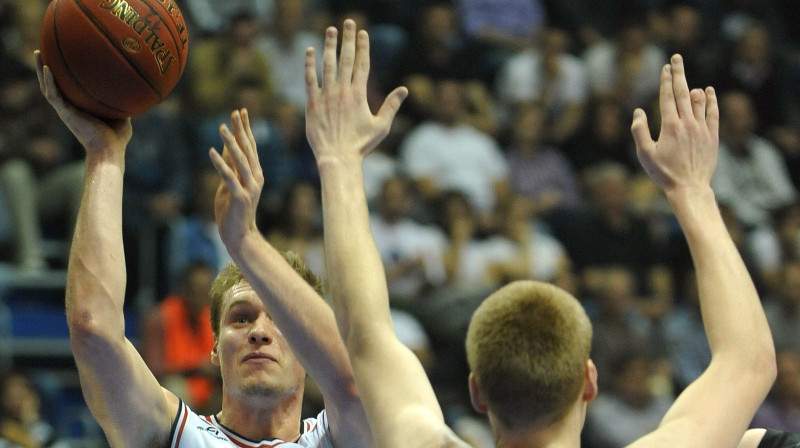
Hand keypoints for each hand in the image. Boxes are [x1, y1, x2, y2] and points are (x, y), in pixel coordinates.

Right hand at [34, 50, 130, 155]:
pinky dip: (49, 81)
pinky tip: (47, 67)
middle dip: (46, 67)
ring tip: (38, 52)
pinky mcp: (65, 113)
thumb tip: (132, 90)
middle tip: (43, 51)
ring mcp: (65, 110)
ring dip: (41, 70)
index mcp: (79, 108)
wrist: (109, 151)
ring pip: (47, 86)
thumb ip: (123, 103)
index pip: (68, 89)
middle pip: (53, 84)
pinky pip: (53, 94)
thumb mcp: (123, 116)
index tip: (62, 59)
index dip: (63, 75)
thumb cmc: (117, 139)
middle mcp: (69, 108)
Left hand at [208, 109, 263, 249]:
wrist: (239, 235)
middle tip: (235, 112)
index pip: (251, 147)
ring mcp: (250, 188)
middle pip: (248, 149)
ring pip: (240, 160)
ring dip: (231, 142)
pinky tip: (211, 151)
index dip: (246, 129)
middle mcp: (256, 178)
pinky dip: (220, 164)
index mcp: (255, 174)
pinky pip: (229, 177)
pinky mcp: (240, 197)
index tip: (241, 112)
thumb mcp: (230, 185)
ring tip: (221, 127)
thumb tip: (225, 149)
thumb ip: (229, 168)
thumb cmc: (233, 211)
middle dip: (241, 129)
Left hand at [304, 19, 406, 162]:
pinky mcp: (312, 103)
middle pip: (346, 58)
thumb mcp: (381, 126)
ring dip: (329, 45)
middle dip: (348, 38)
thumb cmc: (361, 144)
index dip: (363, 46)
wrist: (337, 157)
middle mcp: (343, 90)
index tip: (363, 32)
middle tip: (348, 22)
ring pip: (328, 64)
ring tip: (330, 30)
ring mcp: (326, 95)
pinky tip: (310, 50)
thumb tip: (404, 89)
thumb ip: (391, 105)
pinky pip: (310, 79)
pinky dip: (309, 64)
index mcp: (359, 94)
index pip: (362, 64)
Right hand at [631, 54, 718, 195]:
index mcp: (669, 126)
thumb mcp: (644, 154)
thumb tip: (638, 111)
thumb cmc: (664, 173)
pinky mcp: (712, 136)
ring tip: (687, 80)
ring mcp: (702, 129)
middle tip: (677, 58)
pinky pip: (713, 113)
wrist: (689, 188)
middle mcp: (687, 123)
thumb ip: (639, 130)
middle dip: (679, 73)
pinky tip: (709, 91)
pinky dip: (711, 101)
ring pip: (698, 101)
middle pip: (682, 92)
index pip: (667, 96)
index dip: (665, 80)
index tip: (665, 67)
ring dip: (692, 87)